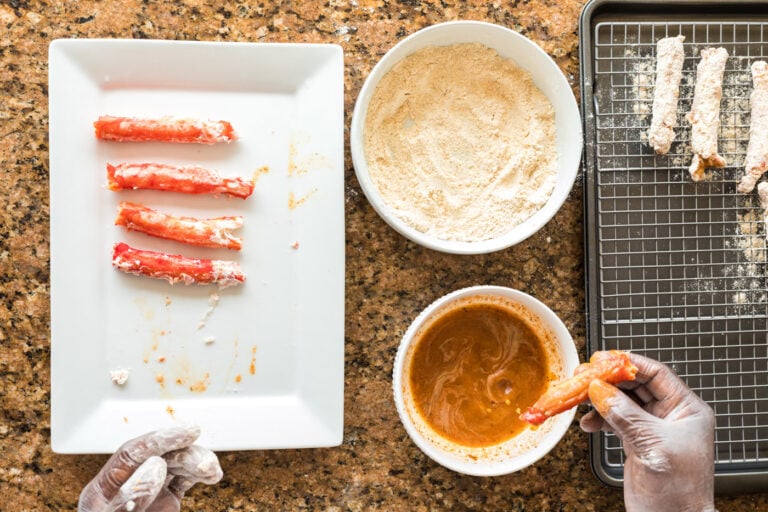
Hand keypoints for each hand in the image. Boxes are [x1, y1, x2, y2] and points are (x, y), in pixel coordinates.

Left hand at [78, 426, 222, 511]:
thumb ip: (132, 499)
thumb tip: (155, 466)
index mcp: (103, 489)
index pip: (131, 454)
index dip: (159, 439)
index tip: (185, 433)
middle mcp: (127, 485)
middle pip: (158, 457)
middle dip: (184, 453)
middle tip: (204, 457)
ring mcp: (148, 492)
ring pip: (175, 466)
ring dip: (197, 463)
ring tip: (212, 471)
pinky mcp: (165, 501)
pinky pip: (184, 481)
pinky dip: (199, 475)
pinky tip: (212, 476)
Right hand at [579, 353, 714, 511]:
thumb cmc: (679, 490)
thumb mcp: (652, 445)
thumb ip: (625, 414)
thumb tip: (600, 390)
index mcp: (687, 410)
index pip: (656, 374)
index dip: (629, 364)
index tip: (604, 358)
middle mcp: (670, 415)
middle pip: (635, 385)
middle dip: (609, 380)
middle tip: (584, 375)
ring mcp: (652, 428)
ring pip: (622, 401)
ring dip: (600, 398)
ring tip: (581, 396)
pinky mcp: (636, 442)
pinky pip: (614, 420)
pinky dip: (599, 419)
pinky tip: (588, 423)